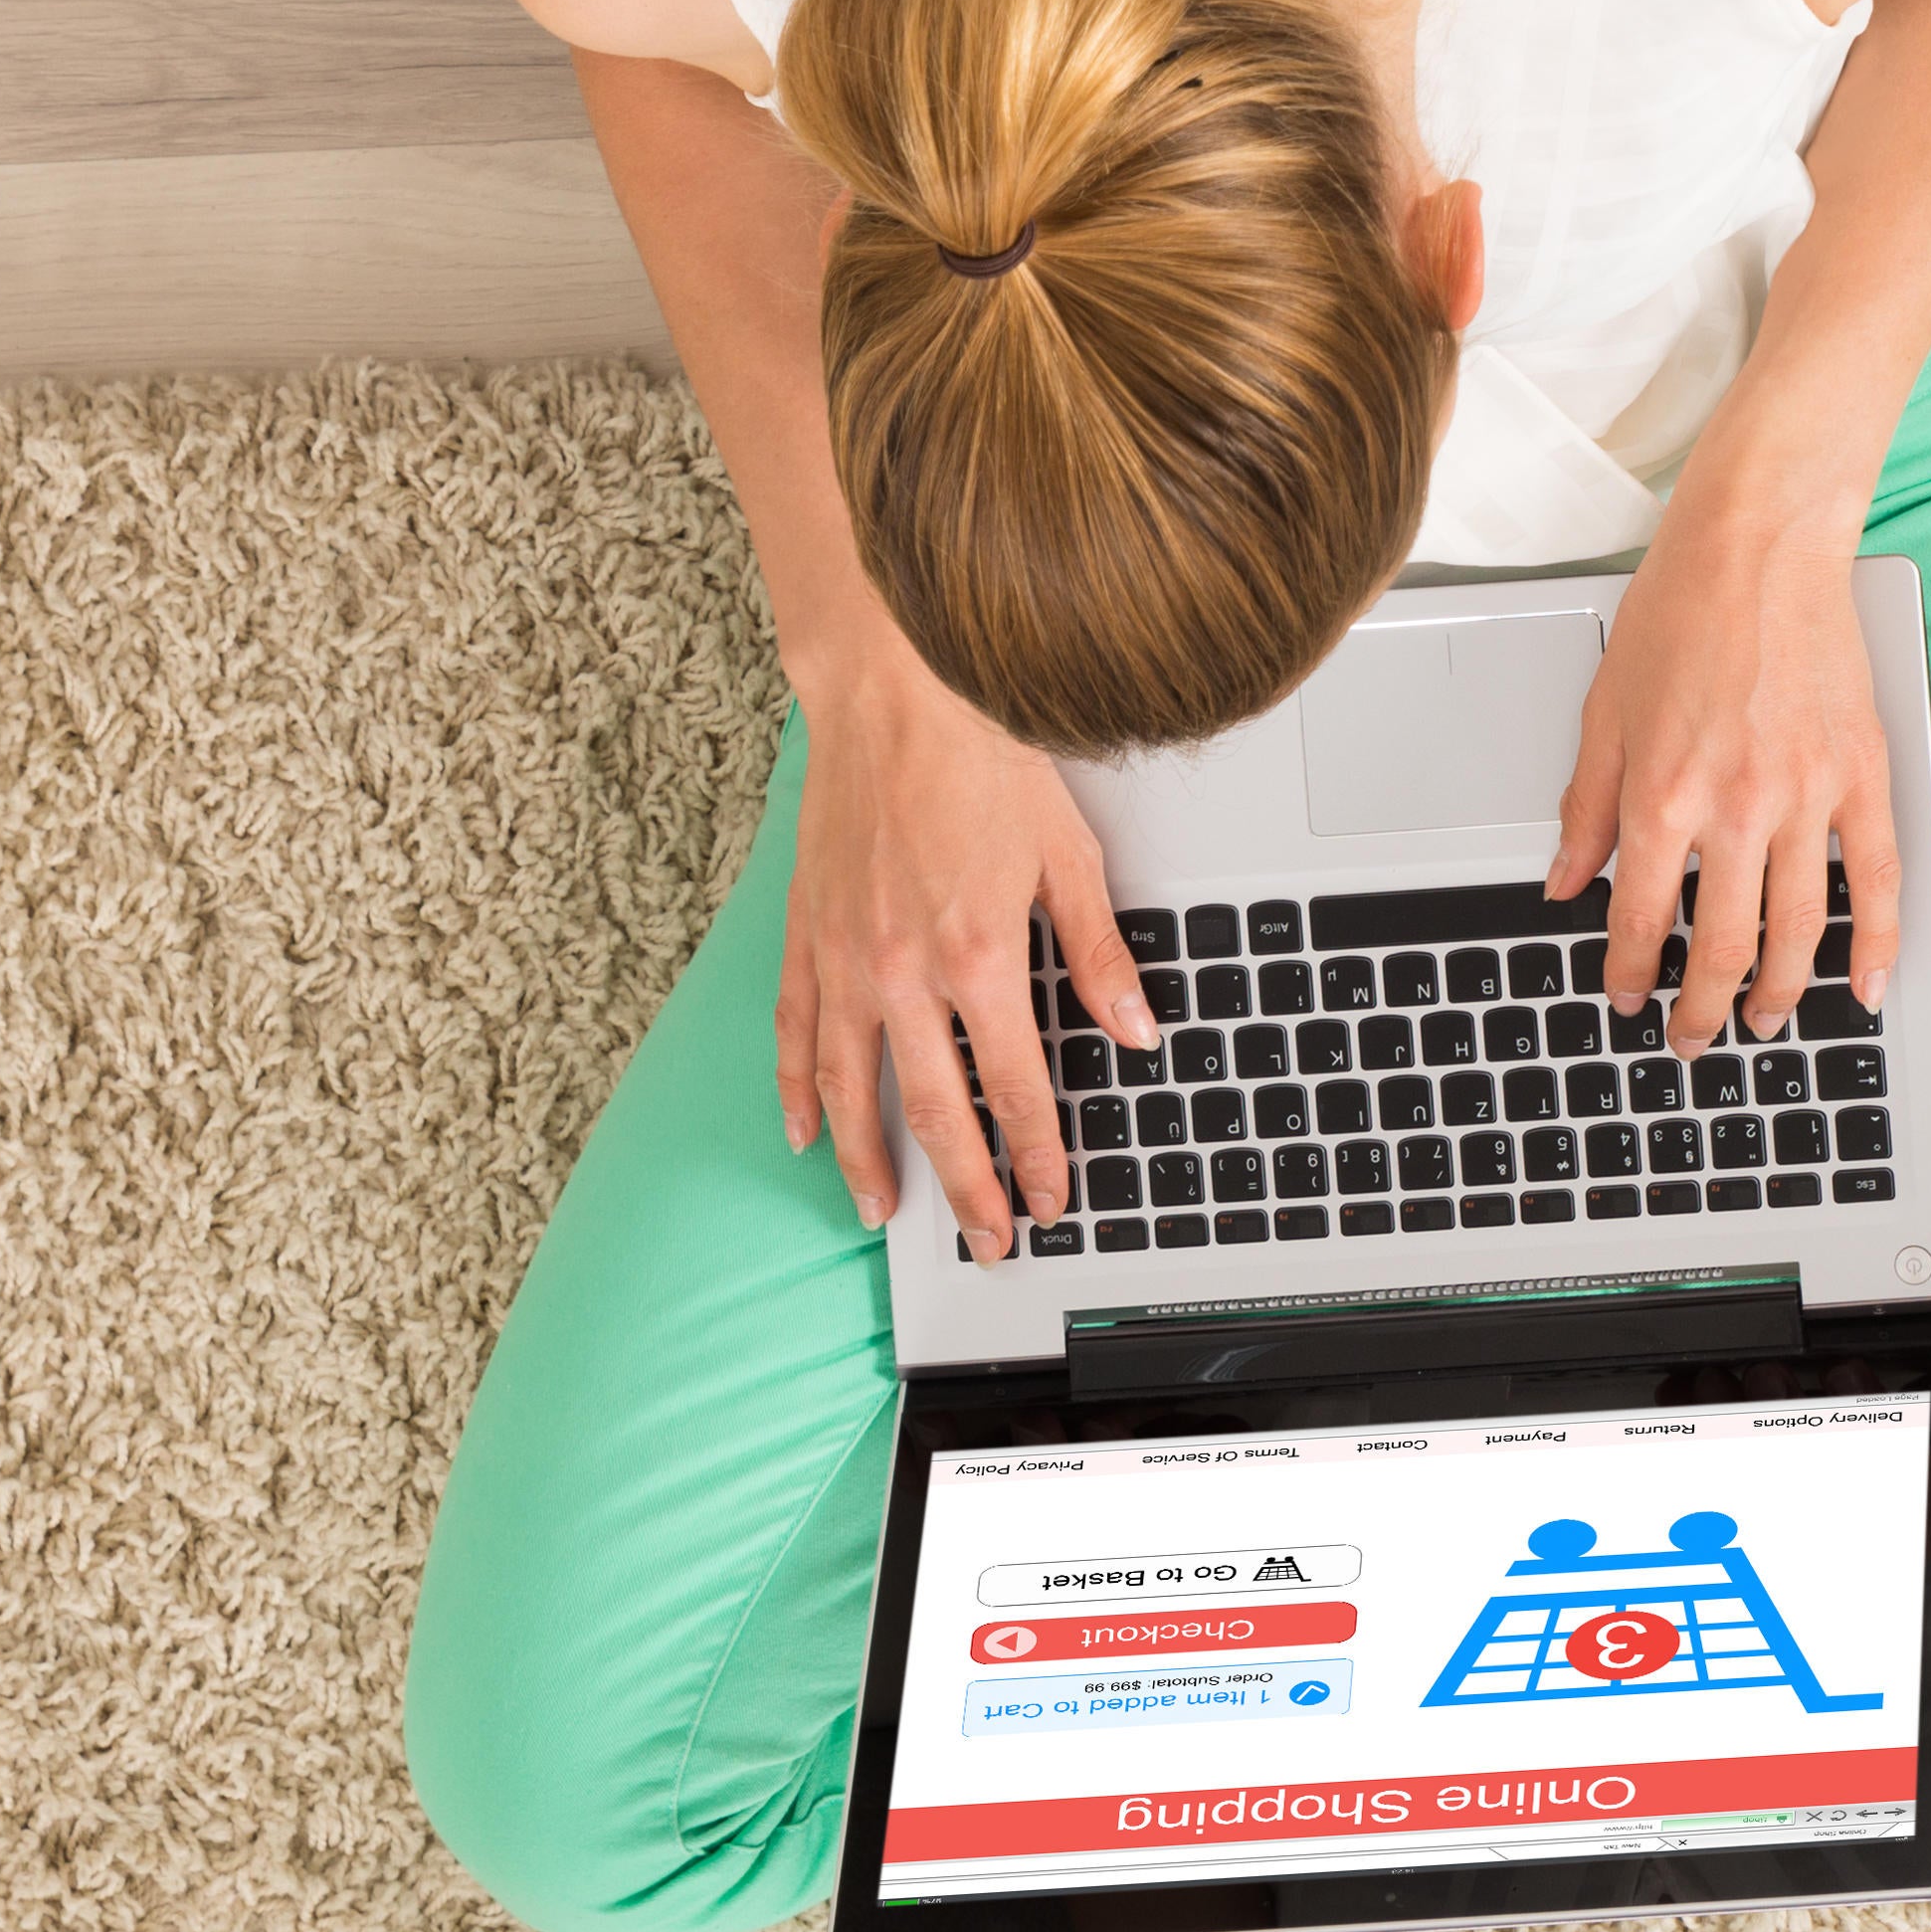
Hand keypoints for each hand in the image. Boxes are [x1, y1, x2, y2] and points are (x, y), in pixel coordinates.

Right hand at [781, 654, 1152, 1259]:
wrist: (895, 690)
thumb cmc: (983, 755)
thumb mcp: (1067, 853)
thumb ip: (1097, 954)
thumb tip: (1137, 1030)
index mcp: (978, 955)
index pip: (1017, 1088)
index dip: (1038, 1154)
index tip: (1050, 1198)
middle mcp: (903, 971)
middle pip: (935, 1111)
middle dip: (965, 1187)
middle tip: (983, 1241)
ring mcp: (844, 958)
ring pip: (851, 1089)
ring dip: (871, 1160)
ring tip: (885, 1210)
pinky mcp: (804, 935)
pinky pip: (793, 1033)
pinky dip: (796, 1090)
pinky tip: (806, 1132)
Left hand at [1549, 441, 1902, 1055]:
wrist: (1760, 543)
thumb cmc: (1680, 610)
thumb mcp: (1605, 713)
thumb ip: (1586, 809)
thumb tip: (1563, 884)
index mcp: (1663, 796)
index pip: (1644, 920)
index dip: (1633, 973)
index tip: (1631, 997)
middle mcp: (1735, 807)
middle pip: (1725, 945)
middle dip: (1703, 1008)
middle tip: (1694, 1037)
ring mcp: (1807, 795)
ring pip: (1800, 930)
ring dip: (1780, 994)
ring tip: (1764, 1023)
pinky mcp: (1862, 774)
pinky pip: (1876, 878)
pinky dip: (1876, 943)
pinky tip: (1865, 988)